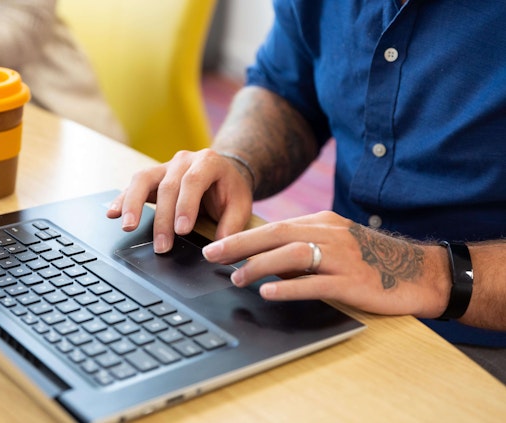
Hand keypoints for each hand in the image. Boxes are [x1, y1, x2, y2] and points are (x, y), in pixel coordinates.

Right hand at [107, 149, 253, 252]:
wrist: (222, 173)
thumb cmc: (230, 189)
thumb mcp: (241, 205)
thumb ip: (232, 225)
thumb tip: (220, 247)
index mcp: (208, 162)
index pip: (192, 181)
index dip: (185, 205)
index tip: (182, 230)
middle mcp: (184, 160)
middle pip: (167, 186)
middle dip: (163, 219)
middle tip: (162, 246)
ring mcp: (165, 166)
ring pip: (143, 179)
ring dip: (133, 204)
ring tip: (127, 226)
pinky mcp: (153, 177)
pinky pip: (134, 185)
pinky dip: (122, 200)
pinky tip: (113, 214)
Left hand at [202, 211, 449, 317]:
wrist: (421, 272)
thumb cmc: (373, 259)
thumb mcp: (336, 244)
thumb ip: (304, 249)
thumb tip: (265, 262)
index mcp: (322, 223)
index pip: (275, 227)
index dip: (243, 237)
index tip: (217, 246)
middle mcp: (330, 234)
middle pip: (276, 235)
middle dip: (240, 245)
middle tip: (212, 255)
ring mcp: (342, 257)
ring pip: (292, 255)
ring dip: (259, 265)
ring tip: (236, 277)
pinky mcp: (353, 281)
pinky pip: (316, 282)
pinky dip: (289, 286)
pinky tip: (268, 291)